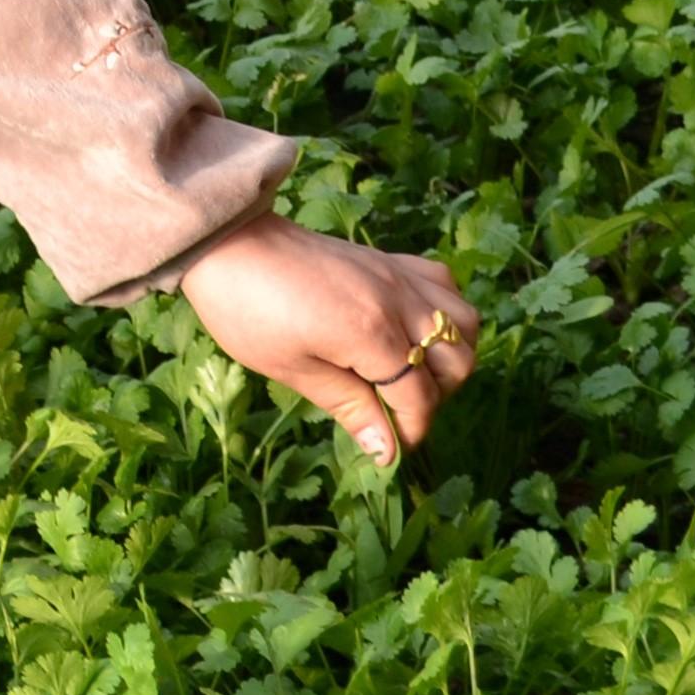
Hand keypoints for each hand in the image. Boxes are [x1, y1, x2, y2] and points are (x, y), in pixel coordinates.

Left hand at [170, 214, 480, 472]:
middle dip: (436, 396)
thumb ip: (349, 406)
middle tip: (395, 409)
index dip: (411, 430)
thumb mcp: (292, 369)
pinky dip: (444, 311)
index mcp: (372, 334)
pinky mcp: (391, 259)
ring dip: (450, 354)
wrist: (231, 243)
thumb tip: (388, 451)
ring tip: (411, 373)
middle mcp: (399, 301)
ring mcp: (399, 275)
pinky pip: (444, 284)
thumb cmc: (248, 311)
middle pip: (457, 361)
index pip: (419, 397)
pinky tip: (413, 328)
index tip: (392, 448)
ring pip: (464, 321)